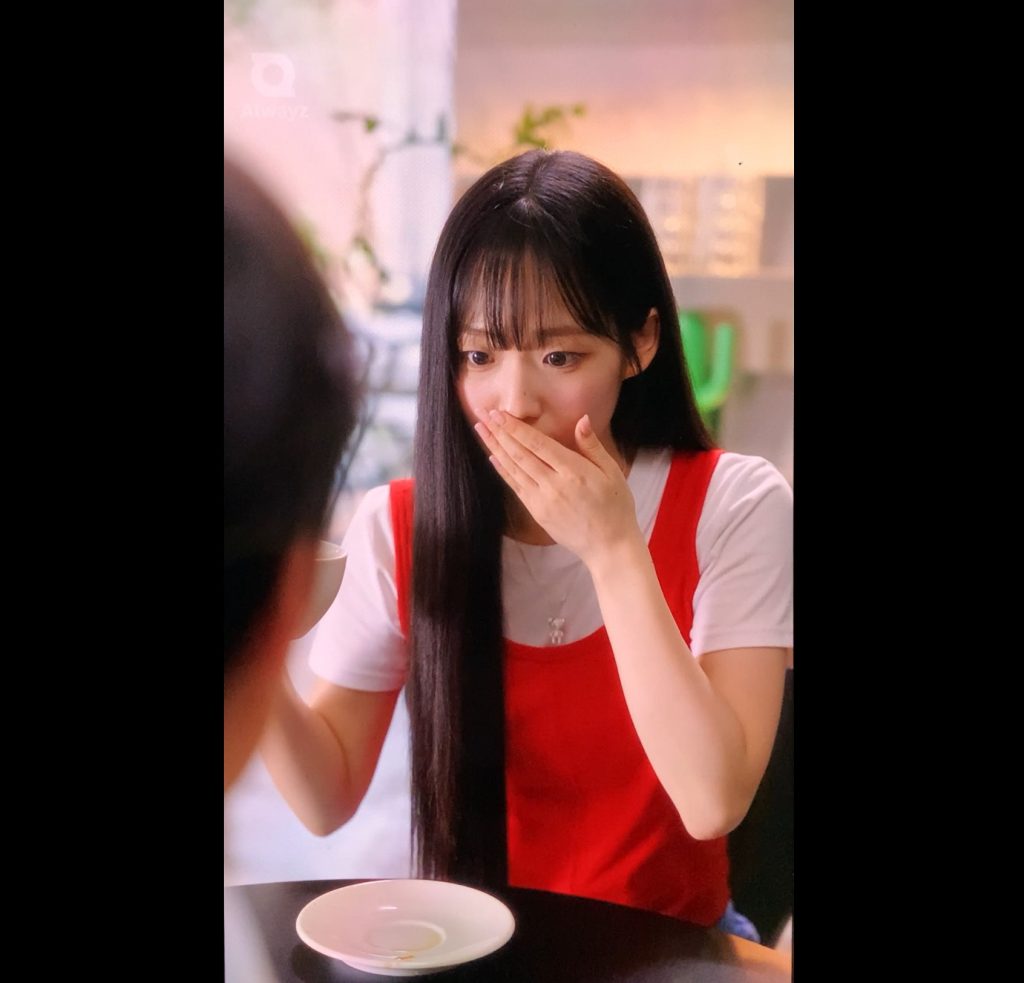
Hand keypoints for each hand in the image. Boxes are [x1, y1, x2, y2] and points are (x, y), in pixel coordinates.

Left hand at [473, 410, 641, 565]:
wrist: (609, 546)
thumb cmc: (615, 507)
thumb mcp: (612, 472)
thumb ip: (592, 446)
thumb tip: (581, 419)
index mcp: (574, 472)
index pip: (538, 444)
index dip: (516, 428)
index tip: (499, 413)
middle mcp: (554, 485)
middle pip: (520, 454)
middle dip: (499, 433)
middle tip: (482, 414)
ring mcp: (542, 501)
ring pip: (513, 469)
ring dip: (495, 448)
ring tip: (481, 430)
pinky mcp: (537, 513)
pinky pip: (515, 487)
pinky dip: (502, 470)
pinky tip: (492, 457)